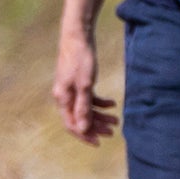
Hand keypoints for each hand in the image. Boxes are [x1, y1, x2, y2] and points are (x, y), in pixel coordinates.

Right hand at [52, 25, 119, 144]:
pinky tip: (112, 104)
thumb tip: (83, 129)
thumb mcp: (85, 84)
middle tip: (112, 131)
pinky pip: (88, 98)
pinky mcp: (78, 81)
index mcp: (63, 98)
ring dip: (100, 115)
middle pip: (80, 118)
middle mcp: (64, 96)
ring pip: (86, 109)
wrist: (78, 35)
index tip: (99, 142)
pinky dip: (100, 102)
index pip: (72, 124)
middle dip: (96, 126)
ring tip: (116, 120)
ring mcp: (71, 89)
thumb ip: (84, 107)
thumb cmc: (80, 59)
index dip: (85, 135)